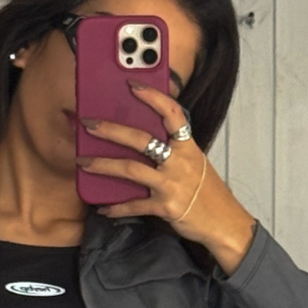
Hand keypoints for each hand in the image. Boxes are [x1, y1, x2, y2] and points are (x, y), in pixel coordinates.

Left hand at [75, 80, 257, 275]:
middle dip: (111, 130)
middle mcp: (180, 162)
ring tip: (83, 163)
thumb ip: (173, 150)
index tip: (132, 85)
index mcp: (188, 146)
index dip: (153, 97)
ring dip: (103, 165)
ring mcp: (172, 184)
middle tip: (88, 124)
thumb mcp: (195, 163)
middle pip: (142, 139)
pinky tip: (102, 208)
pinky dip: (116, 208)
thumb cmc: (206, 192)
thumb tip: (140, 140)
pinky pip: (135, 205)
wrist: (224, 222)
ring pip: (131, 170)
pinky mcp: (166, 207)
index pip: (172, 114)